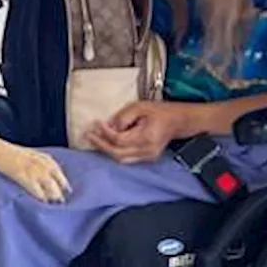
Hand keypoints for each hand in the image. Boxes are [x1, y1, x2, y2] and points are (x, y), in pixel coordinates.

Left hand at [85, 100, 203, 164]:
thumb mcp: (140, 106)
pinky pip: (126, 159)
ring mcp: (148, 157)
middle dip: (101, 145)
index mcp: (147, 137)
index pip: (120, 140)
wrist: (178, 121)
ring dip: (106, 150)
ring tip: (93, 139)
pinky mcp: (147, 159)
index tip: (95, 124)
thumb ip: (124, 116)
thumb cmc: (160, 112)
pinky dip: (114, 152)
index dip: (105, 133)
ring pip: (121, 159)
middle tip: (88, 135)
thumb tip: (109, 126)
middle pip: (118, 154)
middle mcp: (148, 151)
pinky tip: (105, 144)